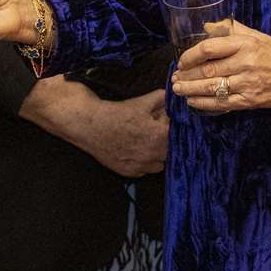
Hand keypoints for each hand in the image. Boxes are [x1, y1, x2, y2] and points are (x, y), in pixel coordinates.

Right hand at [23, 78, 167, 177]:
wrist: (90, 125)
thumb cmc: (116, 112)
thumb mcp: (142, 101)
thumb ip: (163, 99)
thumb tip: (174, 98)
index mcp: (160, 136)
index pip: (181, 135)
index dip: (176, 128)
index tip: (170, 122)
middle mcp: (154, 155)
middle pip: (172, 151)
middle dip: (167, 141)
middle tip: (158, 130)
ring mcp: (142, 166)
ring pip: (161, 163)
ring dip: (158, 154)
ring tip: (147, 141)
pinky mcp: (130, 172)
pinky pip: (145, 169)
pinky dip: (144, 161)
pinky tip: (135, 149)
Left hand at [171, 20, 270, 113]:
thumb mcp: (256, 35)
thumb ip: (231, 30)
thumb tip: (207, 26)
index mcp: (245, 44)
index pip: (209, 48)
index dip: (190, 55)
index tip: (181, 61)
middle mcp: (245, 63)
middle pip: (207, 71)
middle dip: (186, 76)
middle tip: (174, 78)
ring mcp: (248, 84)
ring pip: (212, 88)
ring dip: (191, 90)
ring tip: (178, 90)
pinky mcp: (252, 101)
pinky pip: (223, 104)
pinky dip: (205, 104)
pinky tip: (193, 102)